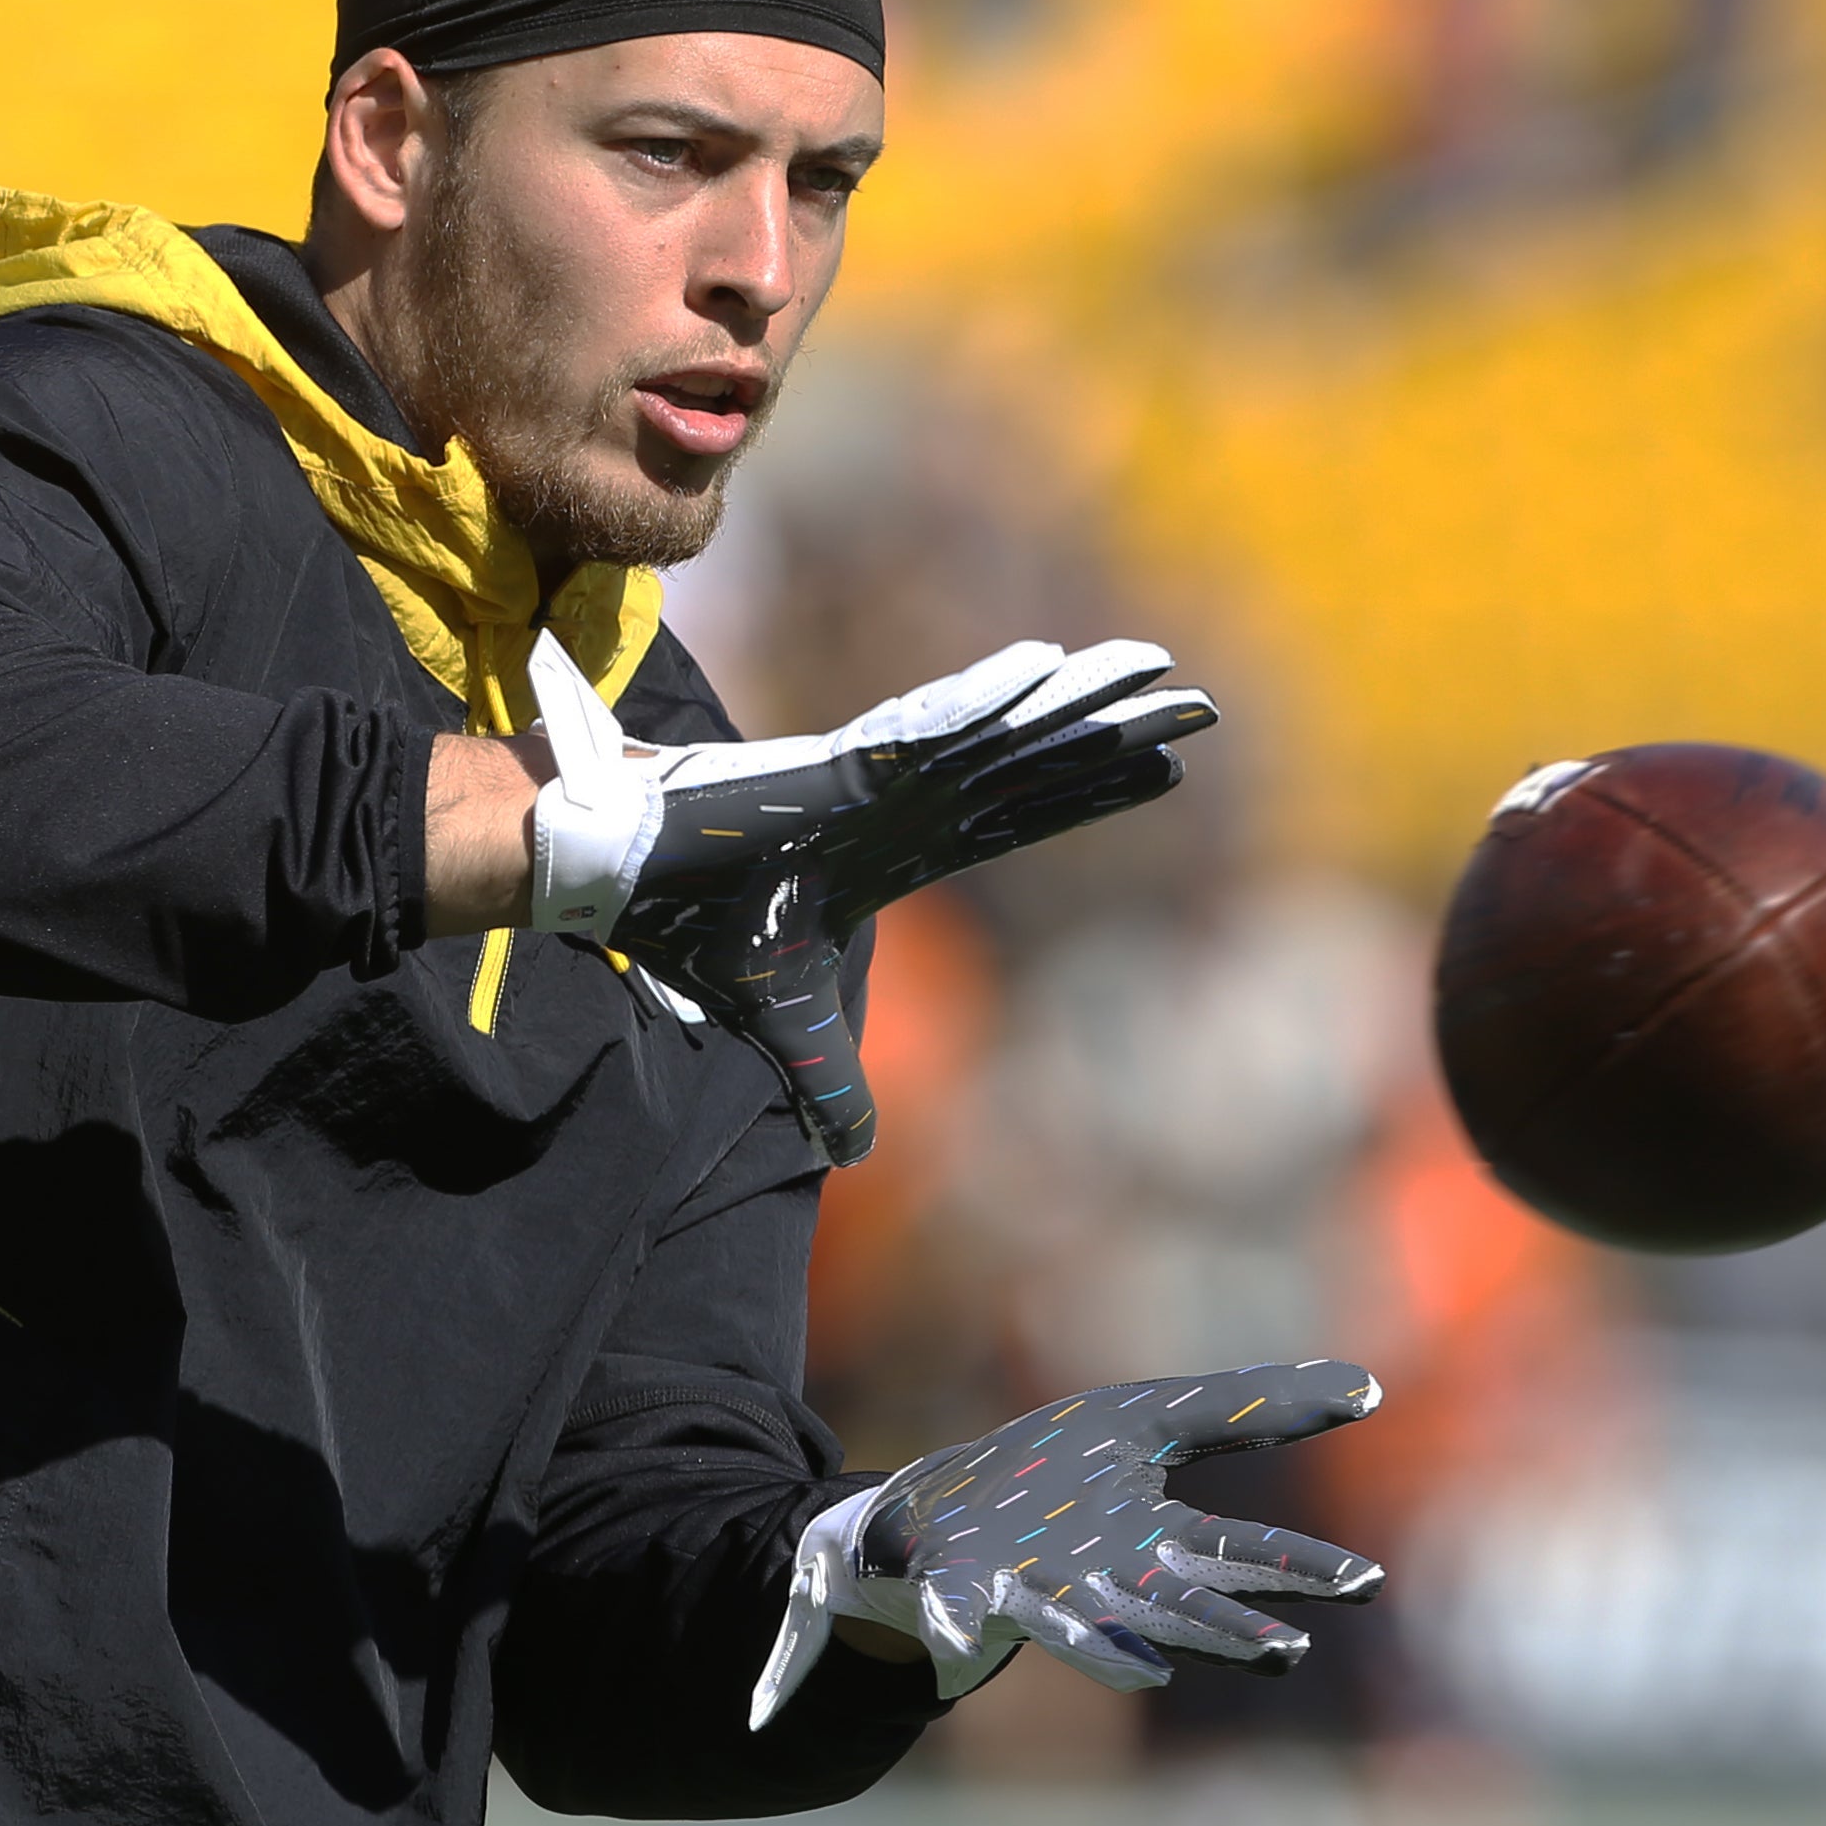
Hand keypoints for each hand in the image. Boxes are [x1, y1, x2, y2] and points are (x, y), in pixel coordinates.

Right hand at [526, 631, 1213, 1162]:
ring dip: (1080, 699)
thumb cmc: (699, 922)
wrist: (621, 874)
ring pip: (1002, 732)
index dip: (1097, 786)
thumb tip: (857, 1158)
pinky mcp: (836, 764)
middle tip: (1205, 702)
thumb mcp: (785, 1024)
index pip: (1024, 810)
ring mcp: (877, 775)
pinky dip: (987, 696)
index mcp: (906, 844)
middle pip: (1037, 761)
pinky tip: (1049, 667)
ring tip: (1158, 668)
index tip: (1171, 762)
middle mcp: (907, 798)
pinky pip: (928, 728)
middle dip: (1119, 731)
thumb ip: (829, 1078)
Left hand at [749, 1360, 1384, 1727]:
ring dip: (1114, 1648)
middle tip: (1284, 1653)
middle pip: (1176, 1606)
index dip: (1296, 1569)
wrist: (946, 1510)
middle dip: (1226, 1631)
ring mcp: (1033, 1586)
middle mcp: (1103, 1578)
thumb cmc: (1060, 1474)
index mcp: (1154, 1539)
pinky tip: (959, 1642)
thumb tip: (1369, 1386)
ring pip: (1083, 1624)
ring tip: (1154, 1669)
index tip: (1363, 1582)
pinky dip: (958, 1624)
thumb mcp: (1155, 1420)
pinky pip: (959, 1606)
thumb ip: (1251, 1407)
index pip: (1237, 1555)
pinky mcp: (961, 1582)